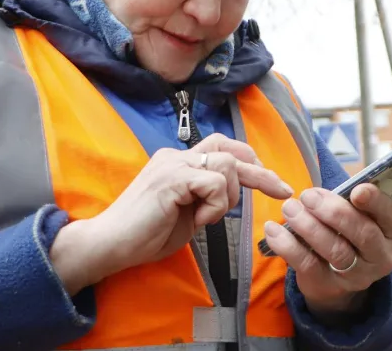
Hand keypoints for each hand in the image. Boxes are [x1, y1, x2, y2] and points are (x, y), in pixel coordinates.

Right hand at [51, 133, 293, 294]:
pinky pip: (215, 182)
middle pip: (229, 148)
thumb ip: (206, 198)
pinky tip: (200, 220)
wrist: (110, 244)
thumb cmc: (145, 235)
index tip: (272, 181)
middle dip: (260, 171)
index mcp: (178, 162)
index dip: (250, 161)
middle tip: (281, 189)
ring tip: (209, 218)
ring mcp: (173, 164)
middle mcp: (176, 156)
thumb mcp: (187, 213)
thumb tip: (233, 193)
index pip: (222, 148)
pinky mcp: (172, 178)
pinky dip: (217, 204)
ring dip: (229, 196)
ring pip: (227, 164)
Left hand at [262, 172, 391, 315]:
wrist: (340, 280)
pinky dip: (287, 245)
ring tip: (289, 208)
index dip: (373, 202)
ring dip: (308, 226)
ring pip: (334, 249)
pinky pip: (307, 265)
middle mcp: (380, 257)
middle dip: (334, 212)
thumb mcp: (376, 214)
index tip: (356, 189)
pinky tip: (273, 229)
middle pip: (361, 234)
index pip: (389, 215)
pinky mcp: (327, 285)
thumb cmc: (357, 232)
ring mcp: (355, 275)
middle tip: (308, 195)